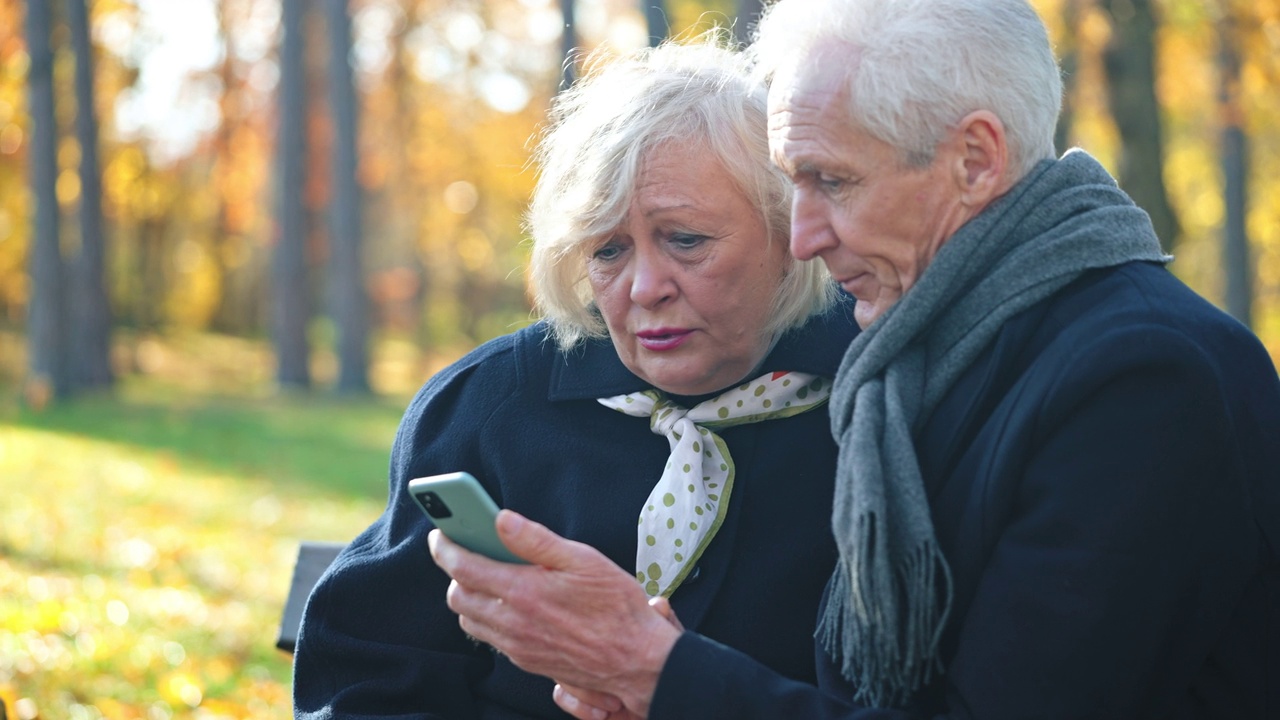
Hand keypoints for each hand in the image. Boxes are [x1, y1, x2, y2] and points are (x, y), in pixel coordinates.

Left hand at [428, 511, 681, 715]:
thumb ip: (536, 539)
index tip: (439, 534)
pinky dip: (486, 617)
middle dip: (454, 571)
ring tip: (487, 576)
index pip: (464, 567)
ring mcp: (517, 646)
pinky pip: (490, 638)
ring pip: (469, 620)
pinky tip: (508, 602)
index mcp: (523, 592)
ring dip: (468, 596)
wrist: (635, 660)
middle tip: (468, 551)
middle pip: (458, 596)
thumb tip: (500, 519)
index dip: (445, 547)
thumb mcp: (583, 559)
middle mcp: (513, 623)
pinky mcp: (526, 661)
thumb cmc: (616, 606)